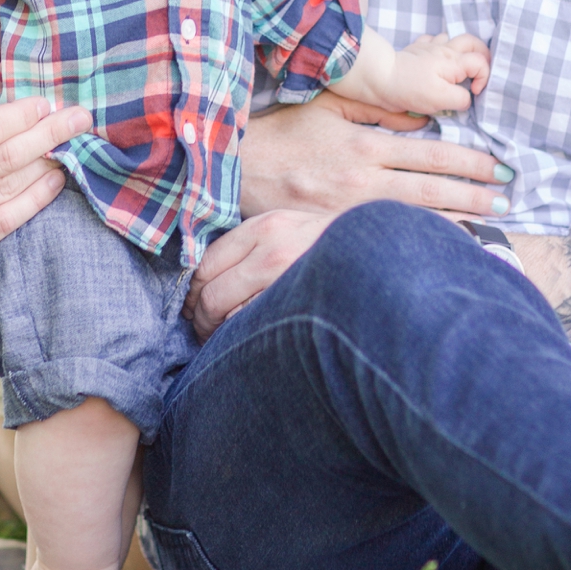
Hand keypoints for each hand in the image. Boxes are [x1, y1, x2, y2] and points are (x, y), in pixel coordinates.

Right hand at [0, 94, 88, 274]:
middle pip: (3, 156)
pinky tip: (56, 180)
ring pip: (7, 186)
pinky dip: (35, 198)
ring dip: (46, 163)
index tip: (47, 104)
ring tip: (71, 145)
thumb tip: (7, 77)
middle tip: (80, 118)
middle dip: (47, 133)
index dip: (20, 116)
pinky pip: (5, 220)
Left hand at [183, 210, 328, 340]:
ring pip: (226, 314)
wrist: (379, 255)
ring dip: (216, 333)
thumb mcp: (290, 228)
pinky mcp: (298, 303)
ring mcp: (285, 278)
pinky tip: (246, 343)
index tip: (192, 305)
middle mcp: (270, 248)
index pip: (205, 262)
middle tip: (202, 329)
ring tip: (219, 340)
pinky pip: (252, 327)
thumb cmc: (331, 247)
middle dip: (199, 318)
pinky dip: (240, 338)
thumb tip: (209, 278)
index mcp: (263, 227)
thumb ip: (255, 244)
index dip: (192, 291)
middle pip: (210, 292)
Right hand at [238, 91, 512, 221]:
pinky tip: (439, 248)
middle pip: (431, 192)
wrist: (237, 170)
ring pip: (413, 221)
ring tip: (489, 226)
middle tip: (507, 201)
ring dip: (454, 223)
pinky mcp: (334, 235)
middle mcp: (362, 182)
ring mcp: (348, 214)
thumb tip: (422, 116)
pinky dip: (415, 242)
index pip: (431, 156)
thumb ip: (377, 111)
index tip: (498, 169)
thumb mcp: (330, 107)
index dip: (470, 164)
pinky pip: (384, 240)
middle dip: (474, 197)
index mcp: (365, 146)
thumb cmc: (285, 133)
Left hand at [386, 30, 490, 115]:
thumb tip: (466, 98)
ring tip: (458, 67)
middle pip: (473, 41)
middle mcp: (444, 49)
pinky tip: (436, 60)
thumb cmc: (410, 89)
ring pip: (453, 38)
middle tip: (478, 73)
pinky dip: (439, 48)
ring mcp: (430, 46)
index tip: (473, 92)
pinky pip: (433, 40)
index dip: (484, 78)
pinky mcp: (417, 49)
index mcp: (453, 61)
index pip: (481, 62)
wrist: (379, 76)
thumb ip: (461, 98)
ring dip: (460, 51)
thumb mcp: (441, 100)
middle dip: (482, 55)